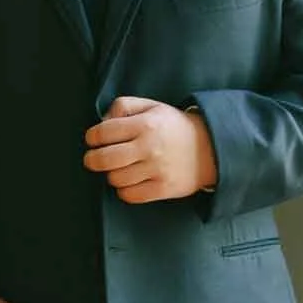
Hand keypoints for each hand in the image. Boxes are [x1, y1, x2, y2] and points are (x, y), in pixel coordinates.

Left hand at [83, 95, 216, 202]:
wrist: (210, 148)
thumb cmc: (173, 127)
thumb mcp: (151, 106)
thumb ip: (124, 106)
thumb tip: (102, 122)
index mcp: (145, 124)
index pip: (103, 132)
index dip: (92, 137)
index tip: (93, 140)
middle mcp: (150, 147)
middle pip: (104, 159)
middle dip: (92, 160)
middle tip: (92, 160)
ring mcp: (157, 170)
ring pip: (115, 179)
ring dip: (111, 175)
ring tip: (119, 169)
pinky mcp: (163, 189)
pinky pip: (130, 196)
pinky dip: (124, 191)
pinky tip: (130, 182)